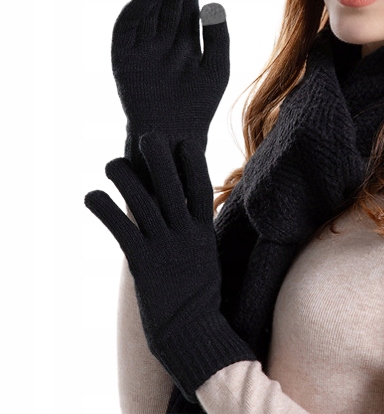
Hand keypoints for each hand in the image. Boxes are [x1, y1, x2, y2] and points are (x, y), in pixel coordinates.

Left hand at [85, 133, 254, 401]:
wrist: (193, 332)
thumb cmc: (199, 297)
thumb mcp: (206, 259)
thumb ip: (198, 234)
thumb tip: (193, 217)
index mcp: (204, 232)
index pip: (201, 188)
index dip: (193, 163)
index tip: (184, 141)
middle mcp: (187, 235)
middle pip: (173, 188)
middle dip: (160, 161)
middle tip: (148, 136)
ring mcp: (167, 248)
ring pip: (144, 204)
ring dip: (126, 180)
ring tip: (111, 163)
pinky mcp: (144, 264)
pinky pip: (123, 230)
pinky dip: (106, 210)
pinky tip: (92, 196)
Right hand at [112, 0, 228, 178]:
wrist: (174, 138)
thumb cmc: (199, 106)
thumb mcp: (216, 68)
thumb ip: (218, 37)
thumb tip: (214, 3)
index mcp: (185, 43)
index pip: (186, 7)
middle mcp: (162, 42)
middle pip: (166, 4)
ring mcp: (142, 49)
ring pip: (147, 12)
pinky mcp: (123, 58)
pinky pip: (127, 28)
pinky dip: (136, 9)